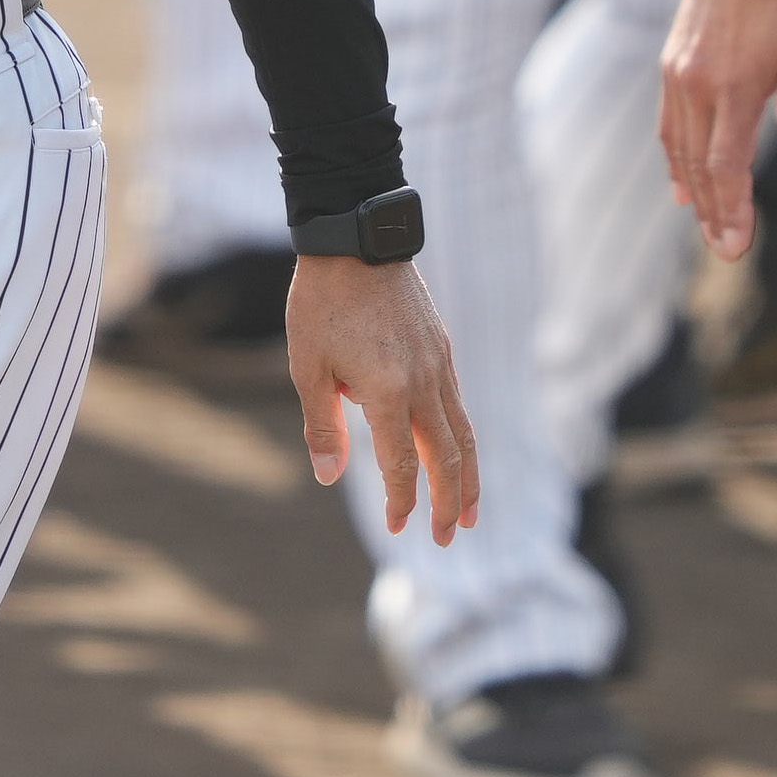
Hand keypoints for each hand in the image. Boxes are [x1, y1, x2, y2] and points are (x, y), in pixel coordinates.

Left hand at [285, 256, 479, 539]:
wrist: (357, 239)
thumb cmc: (322, 301)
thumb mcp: (307, 366)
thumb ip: (321, 425)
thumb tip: (329, 475)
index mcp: (388, 391)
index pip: (403, 463)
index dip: (403, 499)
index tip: (399, 526)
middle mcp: (424, 381)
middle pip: (448, 456)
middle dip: (447, 502)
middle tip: (445, 537)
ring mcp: (439, 364)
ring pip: (464, 432)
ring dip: (468, 477)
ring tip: (469, 511)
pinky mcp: (442, 348)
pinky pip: (458, 404)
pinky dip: (463, 439)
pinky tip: (456, 453)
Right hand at [658, 0, 776, 263]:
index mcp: (734, 85)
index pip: (727, 164)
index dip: (732, 209)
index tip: (737, 245)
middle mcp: (697, 85)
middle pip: (701, 166)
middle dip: (714, 214)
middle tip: (727, 252)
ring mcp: (679, 77)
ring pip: (680, 149)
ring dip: (694, 193)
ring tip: (707, 228)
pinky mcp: (671, 67)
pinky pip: (669, 125)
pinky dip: (676, 160)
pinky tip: (681, 187)